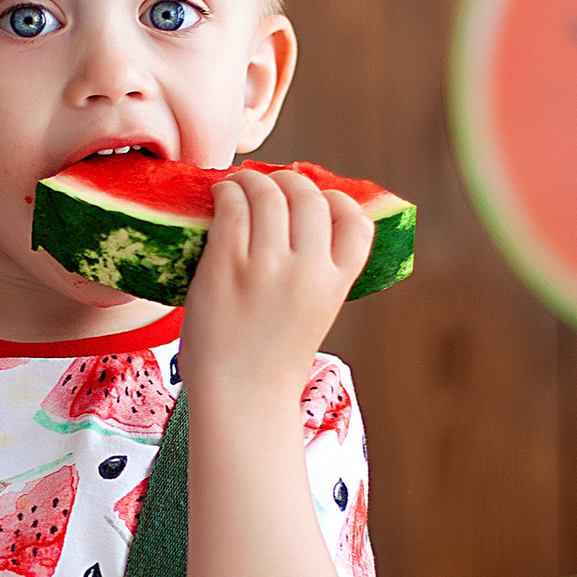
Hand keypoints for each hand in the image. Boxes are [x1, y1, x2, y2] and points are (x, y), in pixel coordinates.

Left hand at [179, 168, 373, 405]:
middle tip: (268, 183)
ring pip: (269, 192)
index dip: (335, 200)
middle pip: (309, 195)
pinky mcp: (227, 265)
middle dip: (289, 180)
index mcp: (337, 282)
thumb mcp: (315, 312)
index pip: (356, 220)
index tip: (314, 198)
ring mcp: (267, 266)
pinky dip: (227, 192)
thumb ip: (317, 272)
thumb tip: (299, 221)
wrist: (242, 397)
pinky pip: (232, 207)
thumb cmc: (273, 358)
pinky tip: (220, 196)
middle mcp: (308, 269)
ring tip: (239, 184)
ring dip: (252, 179)